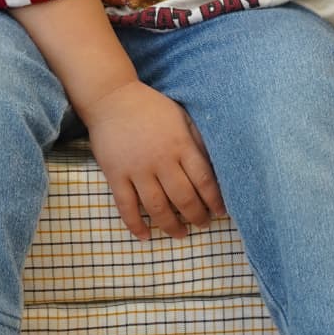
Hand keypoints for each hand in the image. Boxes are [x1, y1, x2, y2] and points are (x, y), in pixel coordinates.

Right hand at [77, 80, 225, 239]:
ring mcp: (137, 169)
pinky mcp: (115, 175)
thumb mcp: (182, 117)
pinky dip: (135, 224)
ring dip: (171, 226)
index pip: (204, 180)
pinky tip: (146, 236)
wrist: (112, 98)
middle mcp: (161, 160)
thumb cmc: (151, 108)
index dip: (214, 200)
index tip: (221, 212)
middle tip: (203, 225)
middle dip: (197, 216)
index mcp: (181, 145)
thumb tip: (214, 167)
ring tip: (180, 235)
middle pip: (183, 198)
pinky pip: (126, 206)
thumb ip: (197, 141)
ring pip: (157, 207)